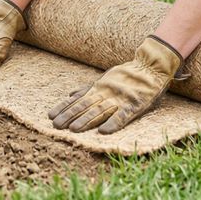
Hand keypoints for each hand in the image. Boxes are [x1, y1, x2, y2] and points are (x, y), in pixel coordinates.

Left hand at [48, 36, 181, 134]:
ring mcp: (119, 99)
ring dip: (86, 120)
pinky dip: (113, 123)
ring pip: (100, 111)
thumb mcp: (104, 80)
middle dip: (70, 116)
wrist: (150, 67)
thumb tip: (70, 94)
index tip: (50, 115)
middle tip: (56, 125)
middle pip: (84, 106)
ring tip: (73, 129)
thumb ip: (88, 88)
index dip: (64, 108)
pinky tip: (103, 131)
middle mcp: (105, 94)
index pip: (77, 100)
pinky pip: (123, 116)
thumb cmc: (127, 76)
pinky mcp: (134, 105)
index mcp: (98, 88)